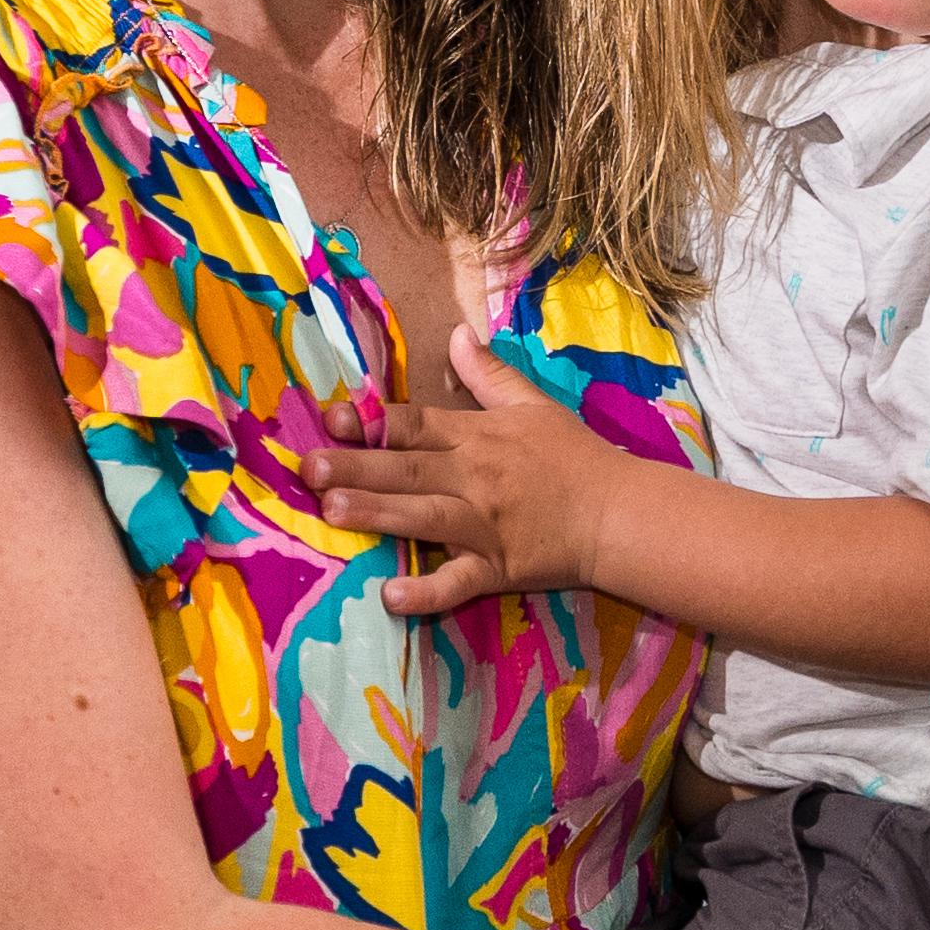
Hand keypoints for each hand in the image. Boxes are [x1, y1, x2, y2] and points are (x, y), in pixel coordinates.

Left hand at [335, 333, 642, 618]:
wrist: (619, 513)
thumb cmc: (574, 458)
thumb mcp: (533, 405)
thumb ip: (489, 373)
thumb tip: (456, 333)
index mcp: (478, 437)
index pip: (416, 425)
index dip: (373, 421)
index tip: (332, 418)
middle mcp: (475, 478)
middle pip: (408, 470)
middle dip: (357, 468)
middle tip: (310, 467)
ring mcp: (484, 526)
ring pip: (424, 518)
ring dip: (378, 515)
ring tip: (331, 513)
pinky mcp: (499, 568)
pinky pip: (458, 582)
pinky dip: (428, 591)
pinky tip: (392, 597)